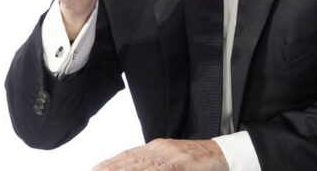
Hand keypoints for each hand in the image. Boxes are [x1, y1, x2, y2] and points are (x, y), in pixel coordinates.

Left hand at [92, 138, 227, 170]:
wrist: (222, 153)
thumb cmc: (197, 161)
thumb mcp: (172, 161)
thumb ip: (154, 165)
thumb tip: (136, 166)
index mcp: (156, 148)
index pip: (127, 156)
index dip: (109, 163)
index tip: (94, 169)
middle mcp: (161, 149)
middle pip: (130, 160)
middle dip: (111, 168)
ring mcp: (172, 155)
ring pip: (143, 165)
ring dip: (125, 170)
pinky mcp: (183, 163)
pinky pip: (165, 169)